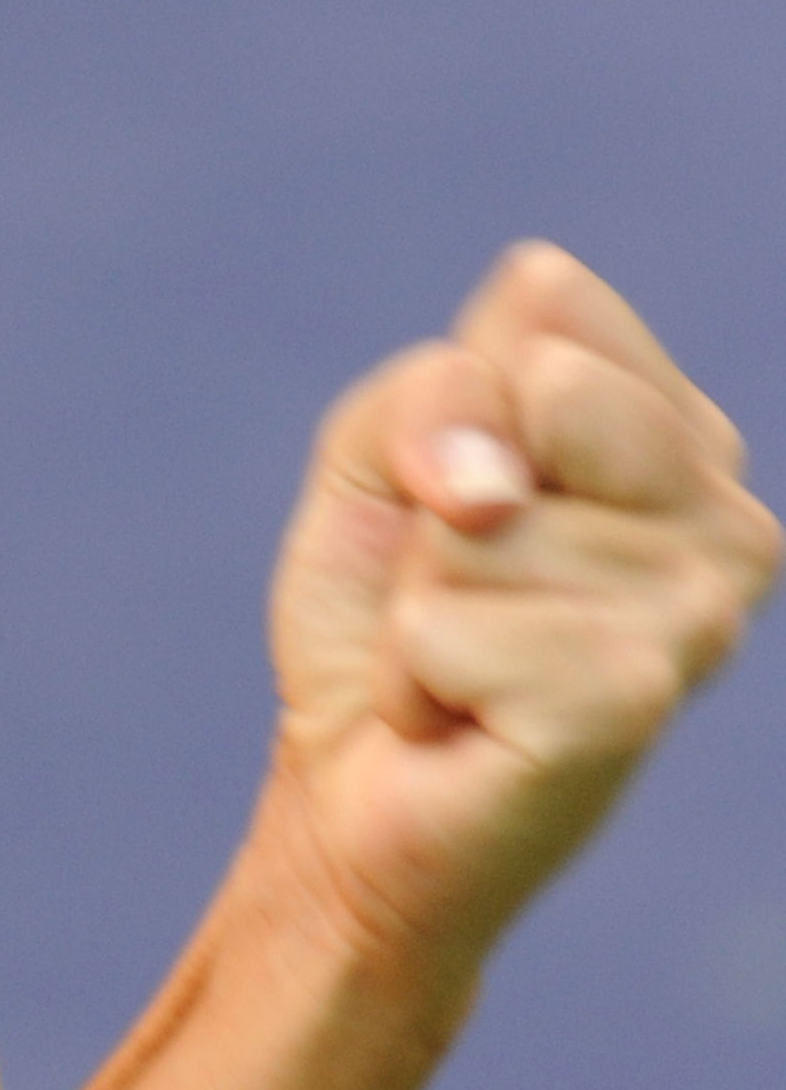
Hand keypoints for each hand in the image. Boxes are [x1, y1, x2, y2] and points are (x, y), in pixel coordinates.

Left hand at [261, 245, 779, 1000]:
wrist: (360, 793)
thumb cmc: (384, 609)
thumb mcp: (378, 448)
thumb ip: (431, 394)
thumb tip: (491, 490)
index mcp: (682, 434)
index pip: (551, 296)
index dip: (456, 388)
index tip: (460, 487)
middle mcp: (729, 521)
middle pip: (530, 385)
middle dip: (439, 481)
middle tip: (463, 584)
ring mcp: (699, 616)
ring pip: (475, 517)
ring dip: (426, 597)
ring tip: (466, 662)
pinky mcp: (631, 703)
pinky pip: (447, 624)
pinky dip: (413, 672)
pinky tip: (464, 719)